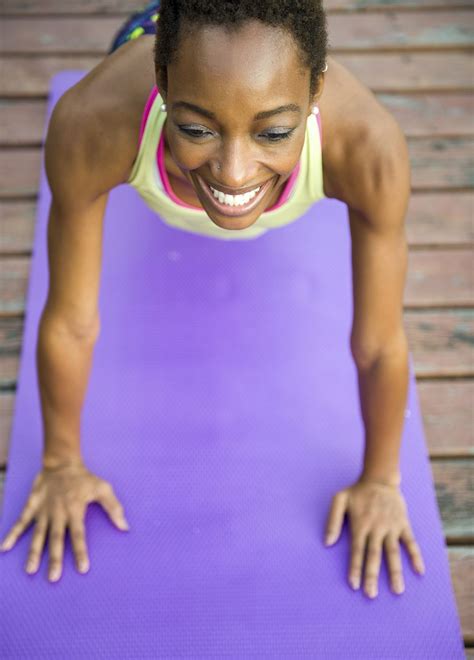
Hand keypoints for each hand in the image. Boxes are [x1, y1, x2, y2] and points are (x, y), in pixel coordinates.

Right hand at [0, 459, 129, 581]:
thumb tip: (125, 527)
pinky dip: (12, 534)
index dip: (81, 552)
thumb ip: (114, 507)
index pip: (79, 535)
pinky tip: (4, 548)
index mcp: (75, 511)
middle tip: (53, 578)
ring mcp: (43, 511)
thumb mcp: (103, 488)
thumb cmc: (84, 478)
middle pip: (57, 539)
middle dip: (55, 559)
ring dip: (34, 552)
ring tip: (30, 570)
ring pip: (38, 535)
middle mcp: (58, 514)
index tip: (83, 569)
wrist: (61, 462)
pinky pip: (21, 522)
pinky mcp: (32, 506)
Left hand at [324, 478, 424, 597]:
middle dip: (372, 576)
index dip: (355, 568)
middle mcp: (376, 528)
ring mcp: (391, 527)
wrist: (380, 479)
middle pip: (374, 556)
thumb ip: (332, 521)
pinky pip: (411, 542)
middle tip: (371, 595)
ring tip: (398, 590)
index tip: (354, 585)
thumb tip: (326, 542)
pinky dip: (416, 556)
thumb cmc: (357, 492)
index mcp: (360, 525)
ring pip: (393, 553)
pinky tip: (419, 571)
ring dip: (395, 572)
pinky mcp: (403, 524)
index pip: (357, 551)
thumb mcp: (339, 500)